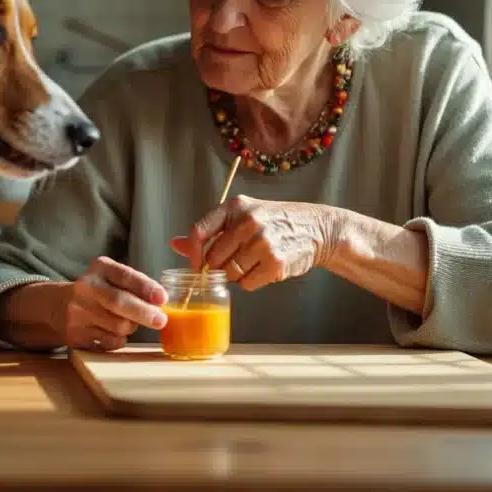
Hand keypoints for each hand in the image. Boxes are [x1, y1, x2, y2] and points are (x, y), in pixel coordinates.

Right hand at [64, 256, 168, 350]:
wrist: (57, 304)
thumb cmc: (97, 291)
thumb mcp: (111, 278)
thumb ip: (134, 286)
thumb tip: (160, 304)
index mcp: (100, 268)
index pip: (124, 276)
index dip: (145, 287)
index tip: (162, 298)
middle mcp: (85, 287)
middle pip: (119, 302)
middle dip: (144, 313)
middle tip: (161, 321)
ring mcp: (78, 312)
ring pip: (118, 326)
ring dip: (131, 327)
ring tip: (127, 321)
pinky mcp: (76, 334)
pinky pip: (109, 342)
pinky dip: (119, 339)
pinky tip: (113, 331)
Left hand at [171, 195, 339, 291]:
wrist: (316, 228)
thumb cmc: (274, 222)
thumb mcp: (241, 217)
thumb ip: (209, 231)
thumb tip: (175, 244)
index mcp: (234, 206)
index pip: (199, 231)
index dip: (193, 253)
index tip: (197, 264)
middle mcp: (247, 222)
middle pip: (214, 258)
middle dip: (219, 267)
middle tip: (235, 261)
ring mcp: (262, 242)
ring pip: (230, 273)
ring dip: (236, 275)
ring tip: (252, 263)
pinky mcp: (275, 263)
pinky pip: (247, 284)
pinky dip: (252, 282)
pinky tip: (263, 269)